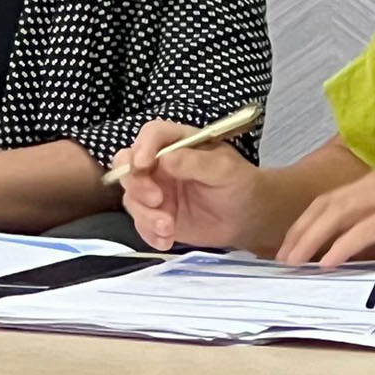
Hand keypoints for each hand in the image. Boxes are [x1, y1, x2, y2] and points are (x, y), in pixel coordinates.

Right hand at [116, 120, 260, 251]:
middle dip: (136, 183)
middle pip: (129, 164)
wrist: (246, 218)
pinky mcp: (156, 215)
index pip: (152, 134)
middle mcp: (160, 164)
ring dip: (145, 214)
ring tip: (168, 228)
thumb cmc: (239, 183)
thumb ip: (196, 162)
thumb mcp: (224, 169)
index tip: (143, 164)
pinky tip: (167, 240)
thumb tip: (165, 159)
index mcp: (179, 143)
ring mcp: (156, 190)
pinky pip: (139, 223)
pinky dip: (148, 233)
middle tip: (156, 199)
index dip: (143, 145)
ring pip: (132, 197)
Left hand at [276, 160, 374, 267]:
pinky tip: (327, 261)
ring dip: (311, 240)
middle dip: (299, 232)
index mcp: (373, 180)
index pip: (329, 199)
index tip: (292, 240)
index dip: (306, 220)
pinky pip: (361, 232)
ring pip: (335, 217)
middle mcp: (372, 184)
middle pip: (324, 207)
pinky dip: (340, 246)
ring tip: (294, 260)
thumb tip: (368, 235)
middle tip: (282, 255)